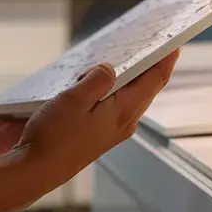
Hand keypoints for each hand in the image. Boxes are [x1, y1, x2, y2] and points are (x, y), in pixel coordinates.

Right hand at [15, 50, 179, 179]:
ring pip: (131, 96)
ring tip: (130, 55)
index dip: (167, 58)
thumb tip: (109, 68)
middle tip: (154, 41)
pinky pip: (116, 104)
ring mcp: (112, 130)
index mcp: (124, 112)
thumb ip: (97, 79)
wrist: (36, 170)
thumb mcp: (74, 98)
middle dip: (152, 65)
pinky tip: (102, 80)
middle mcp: (124, 123)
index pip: (156, 80)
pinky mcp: (99, 134)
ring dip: (132, 76)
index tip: (176, 41)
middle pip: (147, 87)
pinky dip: (115, 89)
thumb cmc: (53, 136)